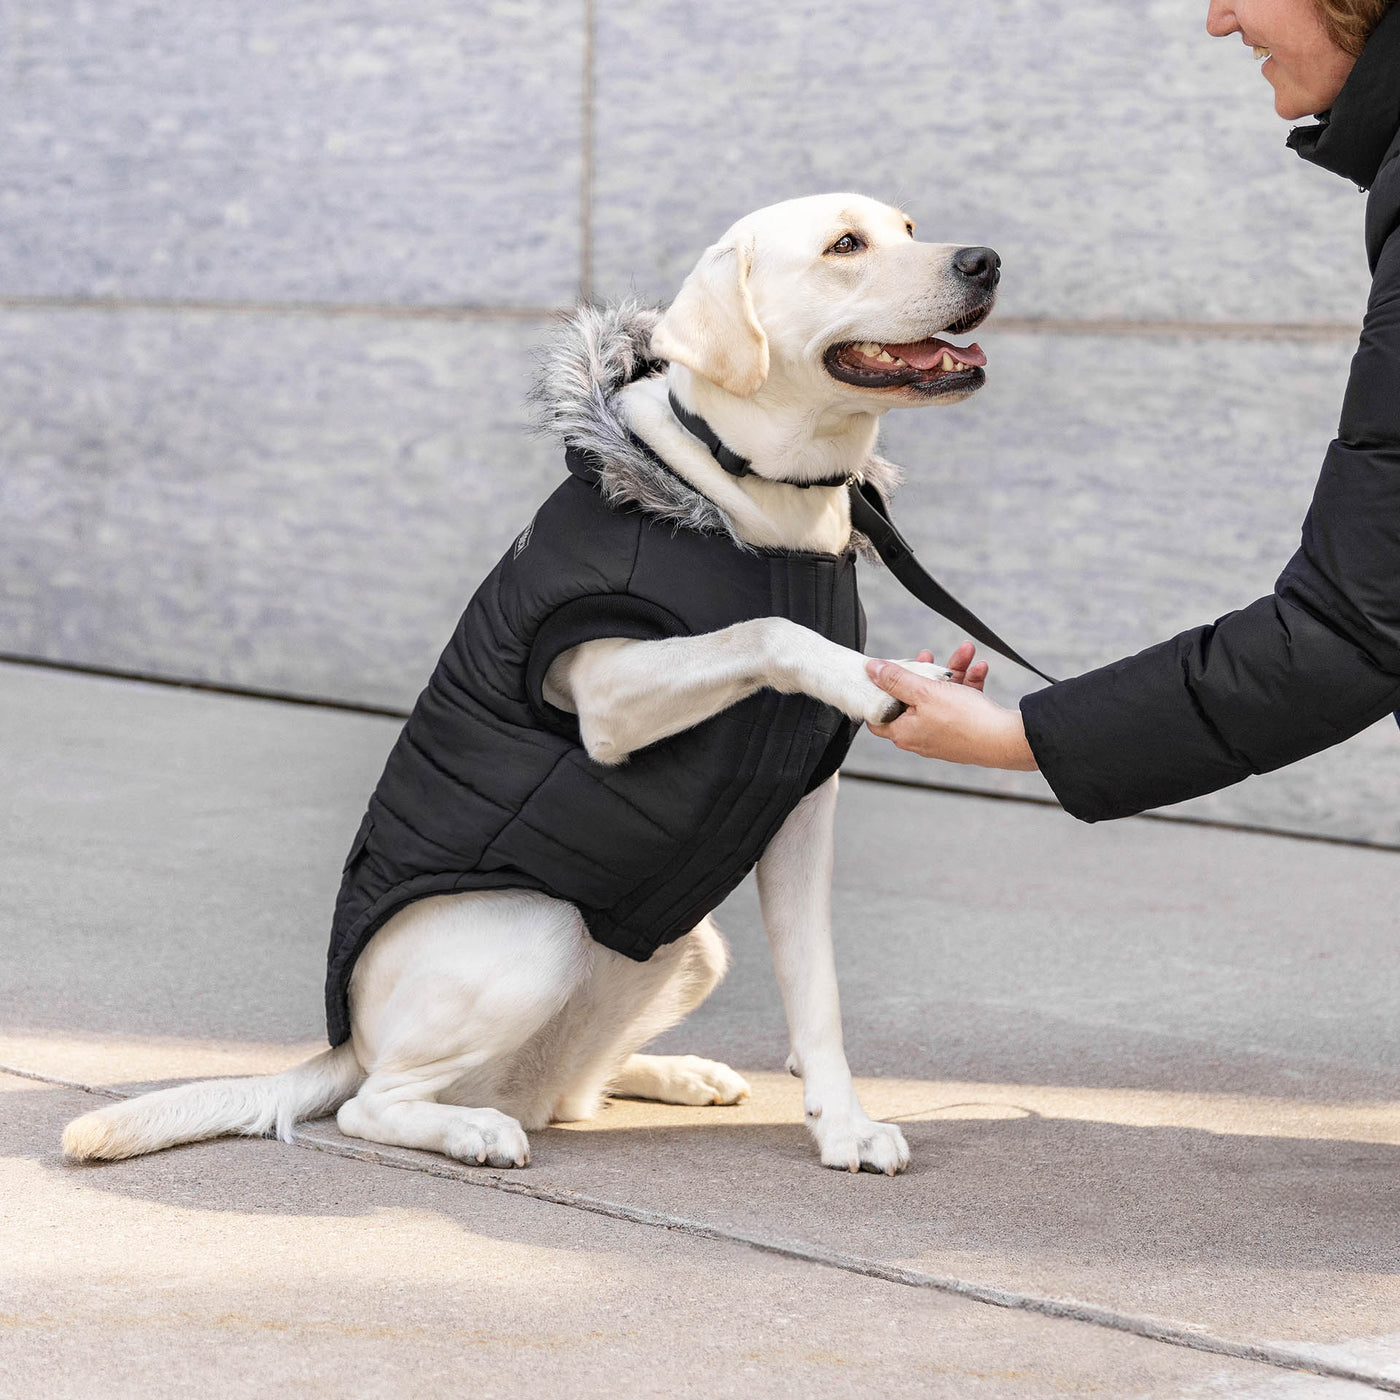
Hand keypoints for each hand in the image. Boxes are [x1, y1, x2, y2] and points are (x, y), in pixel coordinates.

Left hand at [864, 644, 1037, 770]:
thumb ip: (896, 679)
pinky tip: (979, 667)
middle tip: (927, 657)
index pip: (878, 715)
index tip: (885, 674)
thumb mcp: (923, 692)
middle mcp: (921, 736)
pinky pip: (961, 702)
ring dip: (953, 671)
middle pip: (912, 699)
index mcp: (904, 731)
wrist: (1006, 740)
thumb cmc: (965, 721)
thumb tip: (871, 670)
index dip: (879, 693)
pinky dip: (969, 684)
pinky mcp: (964, 729)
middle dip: (923, 672)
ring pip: (941, 696)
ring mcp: (944, 733)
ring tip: (965, 651)